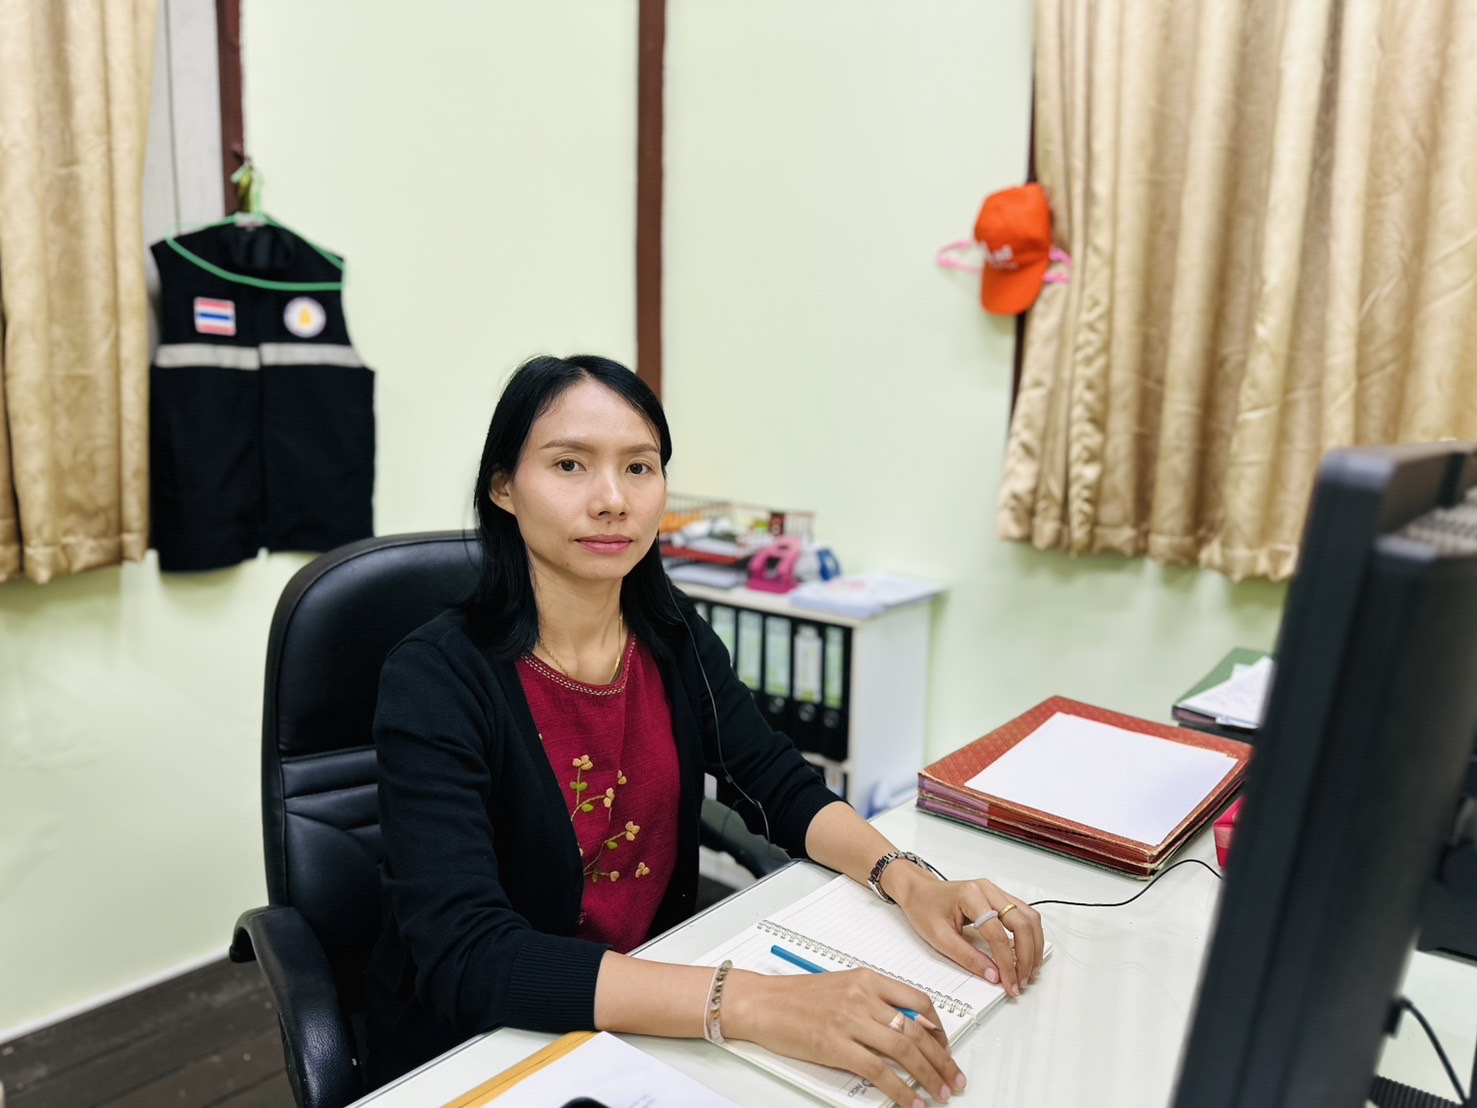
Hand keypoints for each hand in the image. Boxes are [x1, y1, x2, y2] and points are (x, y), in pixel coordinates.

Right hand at [723, 967, 966, 1106]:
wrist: (762, 1003)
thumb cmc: (797, 997)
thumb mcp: (843, 987)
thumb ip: (875, 1003)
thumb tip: (908, 1028)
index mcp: (867, 979)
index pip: (919, 1001)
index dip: (939, 1028)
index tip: (946, 1047)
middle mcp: (863, 997)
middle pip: (918, 1029)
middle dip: (943, 1058)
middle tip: (954, 1077)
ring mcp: (850, 1021)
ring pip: (904, 1050)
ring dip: (929, 1075)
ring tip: (941, 1093)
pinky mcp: (836, 1046)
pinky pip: (879, 1071)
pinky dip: (901, 1090)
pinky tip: (911, 1101)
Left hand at [884, 865, 1043, 996]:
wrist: (918, 890)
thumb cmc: (924, 908)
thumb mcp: (940, 938)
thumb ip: (968, 957)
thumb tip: (994, 976)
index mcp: (971, 896)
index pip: (997, 933)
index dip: (1006, 962)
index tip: (1009, 983)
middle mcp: (989, 890)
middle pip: (1022, 923)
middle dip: (1027, 956)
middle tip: (1022, 981)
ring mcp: (996, 892)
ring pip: (1029, 918)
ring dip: (1034, 946)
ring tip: (1029, 971)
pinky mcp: (999, 898)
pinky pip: (1024, 916)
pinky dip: (1030, 937)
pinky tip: (1027, 955)